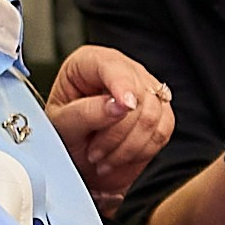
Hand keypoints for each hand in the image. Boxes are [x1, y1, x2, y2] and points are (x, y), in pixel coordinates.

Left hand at [45, 46, 174, 215]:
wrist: (77, 162)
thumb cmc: (64, 137)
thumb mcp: (62, 125)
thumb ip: (86, 113)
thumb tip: (118, 105)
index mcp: (90, 62)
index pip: (112, 65)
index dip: (122, 85)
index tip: (125, 107)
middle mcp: (121, 70)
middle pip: (138, 94)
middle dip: (116, 133)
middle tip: (93, 153)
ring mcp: (144, 90)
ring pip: (152, 116)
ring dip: (128, 147)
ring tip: (103, 159)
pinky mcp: (160, 112)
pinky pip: (163, 131)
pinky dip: (142, 151)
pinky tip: (121, 157)